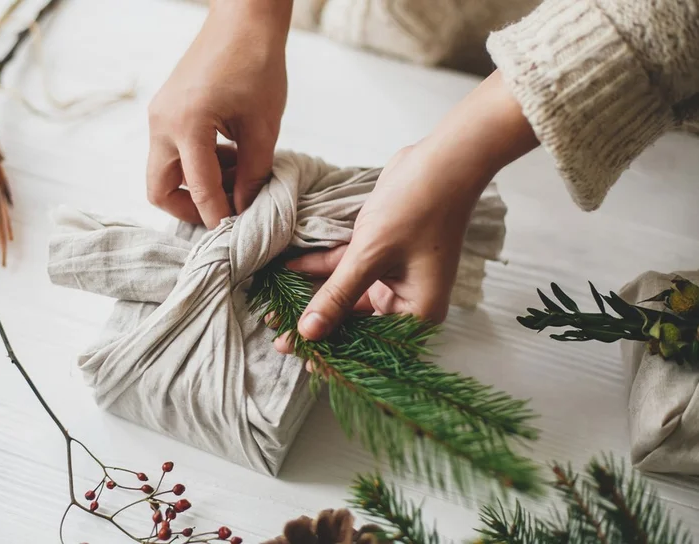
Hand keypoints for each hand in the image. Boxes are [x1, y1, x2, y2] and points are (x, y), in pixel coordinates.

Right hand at [146, 1, 291, 227]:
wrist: (243, 20)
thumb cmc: (257, 64)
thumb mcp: (263, 126)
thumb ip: (253, 174)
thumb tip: (244, 209)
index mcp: (187, 125)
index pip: (199, 190)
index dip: (219, 217)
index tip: (236, 236)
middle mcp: (161, 123)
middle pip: (159, 190)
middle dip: (190, 209)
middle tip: (226, 213)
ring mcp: (158, 116)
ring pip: (164, 172)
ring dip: (195, 185)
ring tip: (236, 177)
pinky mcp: (164, 111)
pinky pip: (171, 152)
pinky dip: (194, 165)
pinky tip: (227, 157)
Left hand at [280, 71, 538, 349]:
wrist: (441, 160)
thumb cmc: (418, 209)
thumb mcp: (370, 256)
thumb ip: (337, 296)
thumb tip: (309, 332)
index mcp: (417, 312)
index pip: (370, 345)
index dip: (335, 354)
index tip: (302, 360)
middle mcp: (407, 300)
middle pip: (355, 323)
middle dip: (317, 326)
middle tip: (280, 338)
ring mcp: (393, 276)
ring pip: (345, 294)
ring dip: (312, 296)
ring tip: (275, 309)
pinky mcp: (381, 253)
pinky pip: (345, 268)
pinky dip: (320, 268)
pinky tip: (288, 270)